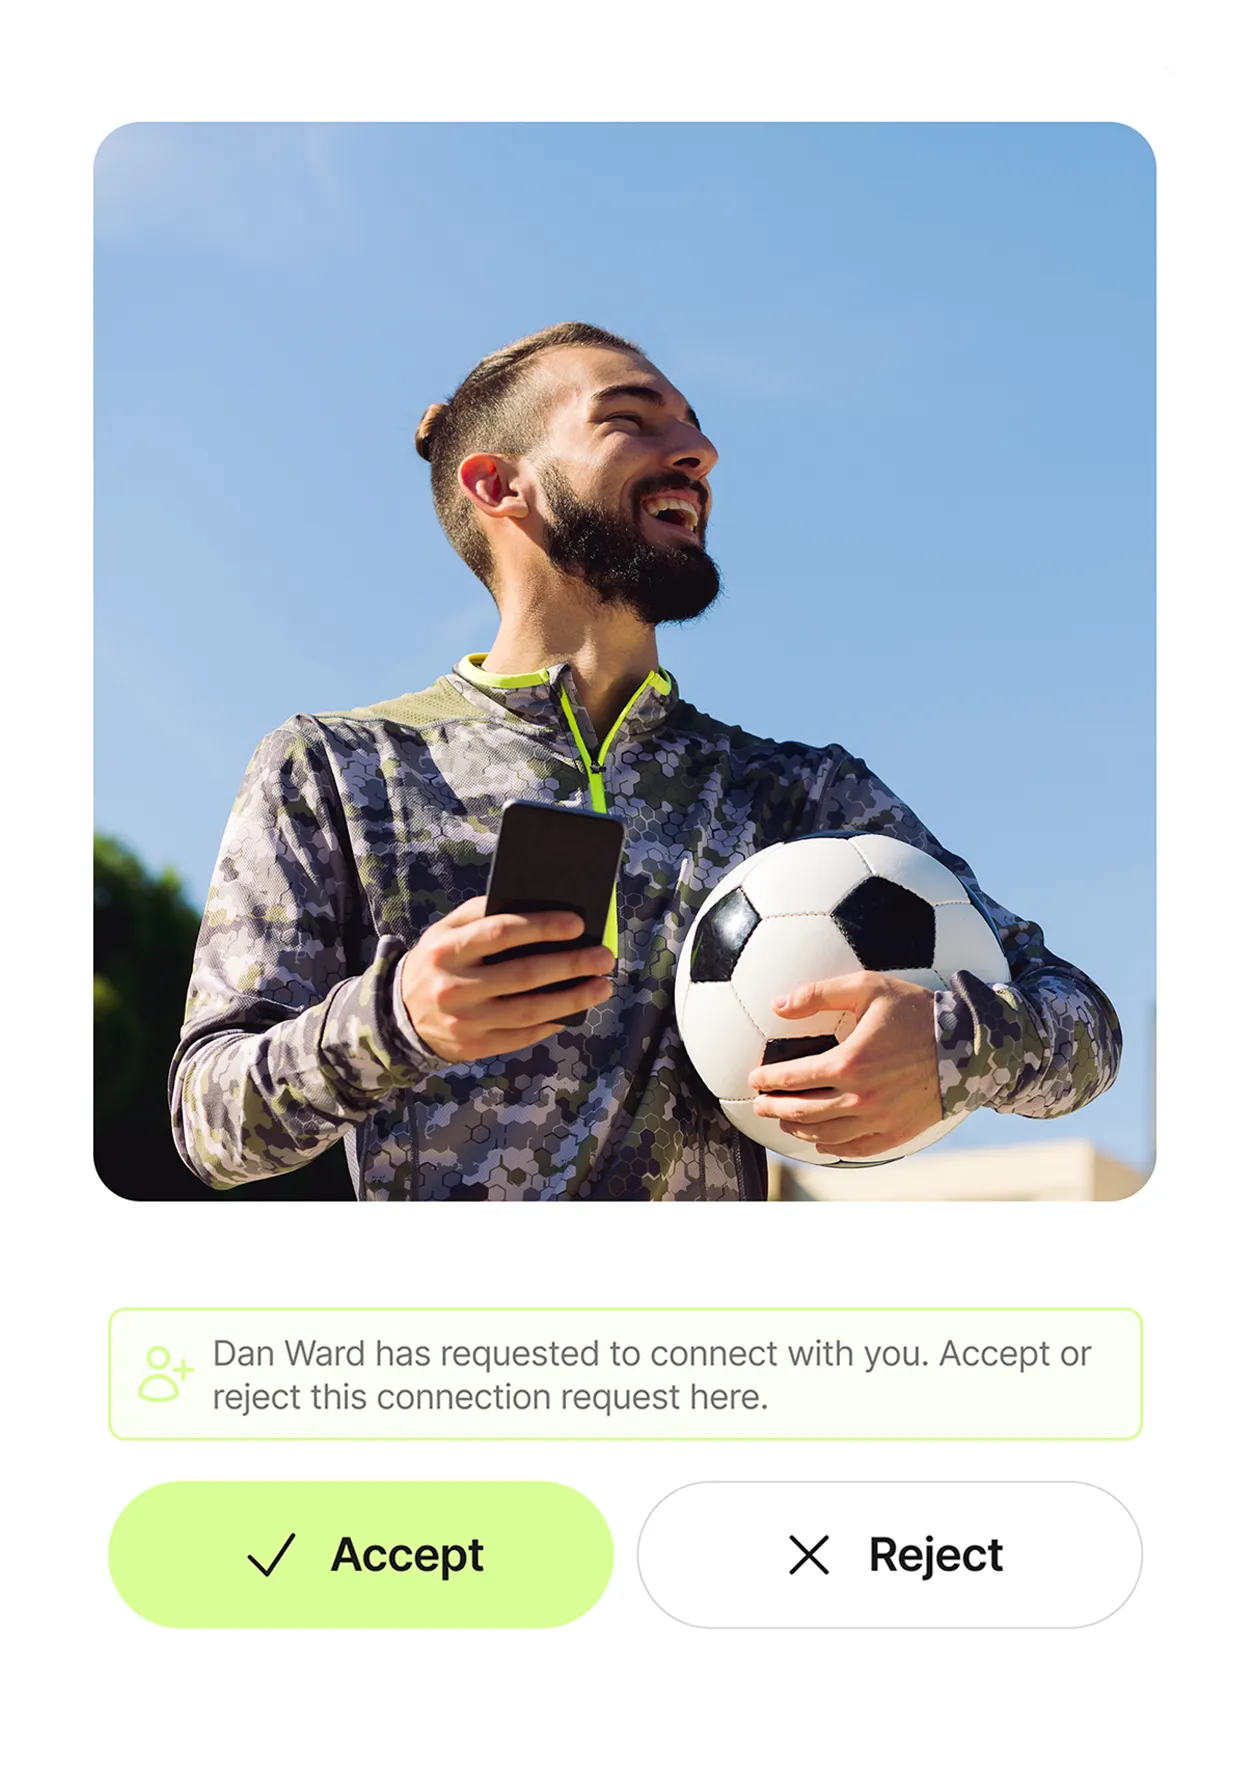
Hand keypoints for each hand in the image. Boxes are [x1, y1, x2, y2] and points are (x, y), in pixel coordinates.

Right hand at [400, 896, 613, 1063]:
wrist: (399, 1016)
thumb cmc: (437, 962)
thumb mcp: (445, 932)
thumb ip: (480, 915)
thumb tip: (537, 906)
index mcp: (447, 951)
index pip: (500, 933)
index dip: (541, 927)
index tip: (577, 924)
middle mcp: (455, 988)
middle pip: (523, 974)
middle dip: (570, 964)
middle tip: (603, 956)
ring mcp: (466, 1022)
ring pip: (529, 1011)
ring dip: (572, 998)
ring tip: (602, 986)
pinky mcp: (475, 1047)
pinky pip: (522, 1035)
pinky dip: (552, 1022)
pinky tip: (574, 1010)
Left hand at [747, 971, 941, 1159]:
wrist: (968, 1045)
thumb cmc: (916, 1012)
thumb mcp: (868, 988)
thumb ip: (819, 993)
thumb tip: (778, 1004)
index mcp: (848, 1062)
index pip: (793, 1078)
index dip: (768, 1080)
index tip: (755, 1079)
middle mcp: (859, 1097)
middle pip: (802, 1111)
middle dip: (774, 1109)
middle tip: (759, 1105)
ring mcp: (878, 1119)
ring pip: (824, 1135)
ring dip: (797, 1129)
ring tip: (784, 1121)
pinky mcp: (895, 1133)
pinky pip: (855, 1149)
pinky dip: (832, 1148)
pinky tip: (822, 1143)